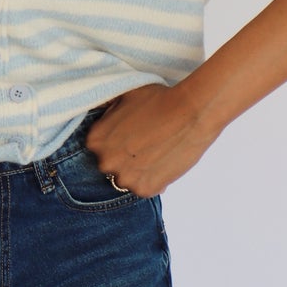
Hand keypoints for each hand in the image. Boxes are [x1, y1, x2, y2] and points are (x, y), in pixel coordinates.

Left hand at [84, 82, 215, 197]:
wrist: (191, 113)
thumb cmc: (159, 99)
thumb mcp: (125, 96)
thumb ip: (108, 110)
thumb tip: (103, 113)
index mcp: (95, 140)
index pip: (99, 147)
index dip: (116, 141)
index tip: (131, 135)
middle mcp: (105, 162)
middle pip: (111, 165)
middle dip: (125, 157)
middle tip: (145, 145)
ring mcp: (125, 178)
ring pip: (128, 179)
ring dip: (138, 170)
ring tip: (157, 154)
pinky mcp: (145, 190)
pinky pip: (145, 188)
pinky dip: (154, 180)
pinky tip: (164, 163)